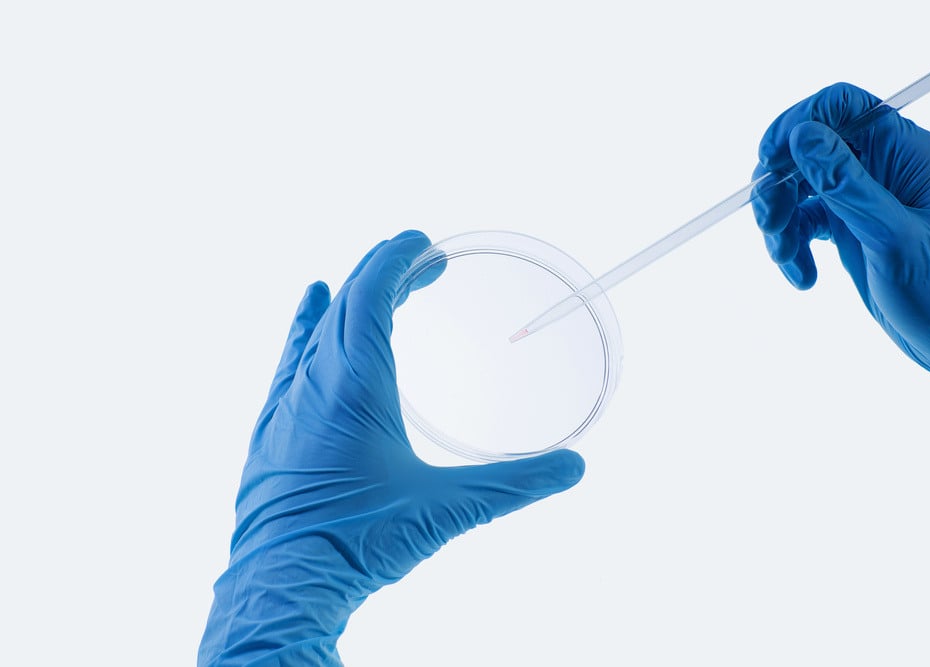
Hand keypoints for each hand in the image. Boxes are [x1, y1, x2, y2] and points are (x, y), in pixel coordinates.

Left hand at [198, 230, 585, 665]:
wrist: (281, 585)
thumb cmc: (356, 542)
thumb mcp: (444, 510)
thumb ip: (513, 486)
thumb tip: (573, 469)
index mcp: (353, 384)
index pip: (371, 294)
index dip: (397, 260)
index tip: (422, 242)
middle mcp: (314, 382)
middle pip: (347, 302)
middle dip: (384, 271)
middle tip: (420, 259)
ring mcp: (286, 404)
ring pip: (320, 328)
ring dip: (351, 297)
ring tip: (376, 278)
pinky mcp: (271, 429)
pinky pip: (291, 357)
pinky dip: (308, 326)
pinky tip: (308, 312)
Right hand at [751, 82, 929, 419]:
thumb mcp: (893, 237)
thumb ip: (847, 184)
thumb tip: (803, 136)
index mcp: (904, 153)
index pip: (841, 105)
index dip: (799, 123)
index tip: (770, 160)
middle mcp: (879, 167)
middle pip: (806, 148)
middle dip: (779, 185)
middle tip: (770, 224)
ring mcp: (861, 198)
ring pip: (796, 187)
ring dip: (778, 222)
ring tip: (786, 260)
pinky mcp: (846, 228)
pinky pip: (801, 222)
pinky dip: (790, 248)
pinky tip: (803, 277)